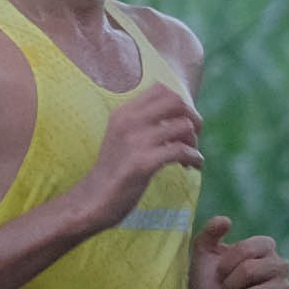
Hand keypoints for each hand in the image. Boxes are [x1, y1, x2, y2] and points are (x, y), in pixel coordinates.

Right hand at [81, 84, 205, 221]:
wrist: (94, 199)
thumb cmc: (114, 170)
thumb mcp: (123, 136)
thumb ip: (144, 123)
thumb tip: (179, 115)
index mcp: (124, 112)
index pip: (161, 89)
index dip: (180, 104)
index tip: (182, 122)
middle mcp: (129, 121)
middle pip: (176, 102)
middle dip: (192, 117)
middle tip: (193, 137)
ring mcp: (136, 141)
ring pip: (183, 126)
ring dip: (194, 142)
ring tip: (190, 157)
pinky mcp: (143, 162)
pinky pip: (181, 150)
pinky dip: (194, 158)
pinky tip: (193, 166)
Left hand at [190, 217, 288, 288]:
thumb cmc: (207, 278)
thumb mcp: (202, 252)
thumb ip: (210, 232)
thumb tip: (226, 220)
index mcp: (265, 246)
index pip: (247, 249)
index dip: (227, 264)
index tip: (218, 273)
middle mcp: (279, 264)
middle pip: (252, 270)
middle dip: (230, 284)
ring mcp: (285, 287)